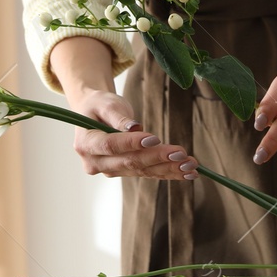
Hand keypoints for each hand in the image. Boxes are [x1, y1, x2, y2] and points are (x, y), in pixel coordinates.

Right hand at [69, 87, 199, 179]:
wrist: (94, 115)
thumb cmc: (99, 105)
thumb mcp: (105, 103)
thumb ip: (117, 116)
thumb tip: (134, 127)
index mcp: (85, 144)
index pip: (110, 146)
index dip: (132, 143)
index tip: (154, 138)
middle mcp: (95, 163)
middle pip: (129, 161)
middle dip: (157, 158)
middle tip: (181, 153)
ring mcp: (111, 171)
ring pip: (142, 170)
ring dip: (169, 168)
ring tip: (191, 164)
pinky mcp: (125, 172)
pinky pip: (149, 173)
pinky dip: (169, 173)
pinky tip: (188, 173)